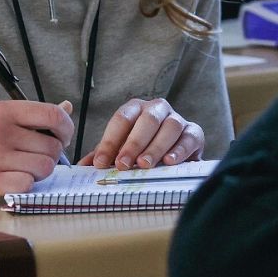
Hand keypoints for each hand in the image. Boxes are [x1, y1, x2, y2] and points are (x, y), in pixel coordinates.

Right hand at [0, 100, 72, 202]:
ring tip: (22, 171)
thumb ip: (27, 115)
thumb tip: (66, 108)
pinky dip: (25, 186)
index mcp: (1, 110)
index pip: (52, 115)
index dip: (66, 128)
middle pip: (52, 146)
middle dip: (51, 155)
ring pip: (44, 167)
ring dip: (39, 173)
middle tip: (35, 159)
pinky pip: (27, 185)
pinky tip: (12, 182)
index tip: (63, 137)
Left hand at [77, 97, 204, 169]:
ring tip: (144, 165)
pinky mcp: (195, 132)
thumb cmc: (142, 150)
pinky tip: (169, 162)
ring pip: (170, 126)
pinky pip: (190, 137)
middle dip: (133, 143)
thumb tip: (82, 167)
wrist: (173, 154)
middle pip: (147, 120)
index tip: (100, 163)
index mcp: (136, 109)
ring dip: (156, 147)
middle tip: (122, 165)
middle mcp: (158, 109)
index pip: (122, 119)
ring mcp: (178, 119)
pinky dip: (180, 149)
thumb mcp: (121, 150)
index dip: (110, 141)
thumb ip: (104, 156)